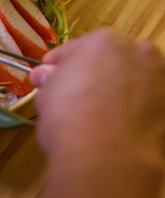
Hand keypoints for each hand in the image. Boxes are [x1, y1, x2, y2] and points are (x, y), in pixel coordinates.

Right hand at [30, 29, 164, 197]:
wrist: (106, 157)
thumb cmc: (69, 114)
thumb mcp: (47, 92)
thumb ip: (50, 79)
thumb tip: (45, 76)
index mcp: (104, 40)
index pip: (75, 48)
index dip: (58, 63)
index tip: (46, 76)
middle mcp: (139, 54)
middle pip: (109, 61)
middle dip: (91, 74)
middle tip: (71, 94)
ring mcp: (160, 83)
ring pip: (131, 82)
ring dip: (115, 91)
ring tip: (94, 114)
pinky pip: (143, 106)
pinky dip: (131, 112)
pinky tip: (113, 129)